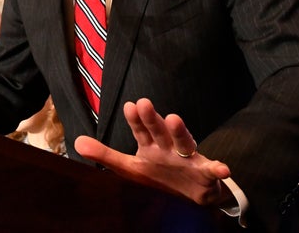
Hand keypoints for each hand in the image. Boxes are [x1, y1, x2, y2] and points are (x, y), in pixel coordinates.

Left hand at [74, 98, 231, 206]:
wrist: (195, 194)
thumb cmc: (161, 175)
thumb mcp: (131, 167)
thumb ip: (105, 154)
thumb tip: (76, 142)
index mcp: (151, 146)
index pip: (140, 130)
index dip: (135, 119)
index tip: (129, 106)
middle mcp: (168, 147)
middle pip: (159, 131)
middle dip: (151, 118)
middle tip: (143, 103)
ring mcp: (187, 158)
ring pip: (184, 142)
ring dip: (180, 131)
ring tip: (173, 118)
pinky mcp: (205, 174)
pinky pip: (212, 171)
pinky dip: (217, 169)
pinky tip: (222, 168)